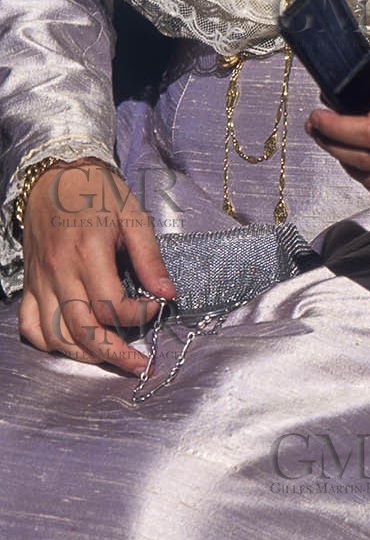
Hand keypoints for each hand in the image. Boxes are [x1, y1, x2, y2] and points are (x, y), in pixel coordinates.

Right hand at [17, 160, 175, 373]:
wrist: (54, 174)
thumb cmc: (97, 192)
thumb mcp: (133, 215)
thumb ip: (150, 258)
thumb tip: (168, 293)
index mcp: (88, 253)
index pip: (111, 305)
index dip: (138, 315)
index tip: (155, 307)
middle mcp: (60, 271)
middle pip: (83, 330)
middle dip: (115, 354)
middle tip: (140, 365)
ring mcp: (41, 280)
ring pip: (57, 335)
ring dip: (85, 355)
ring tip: (111, 359)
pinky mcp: (30, 284)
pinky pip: (31, 325)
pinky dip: (49, 342)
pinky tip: (72, 344)